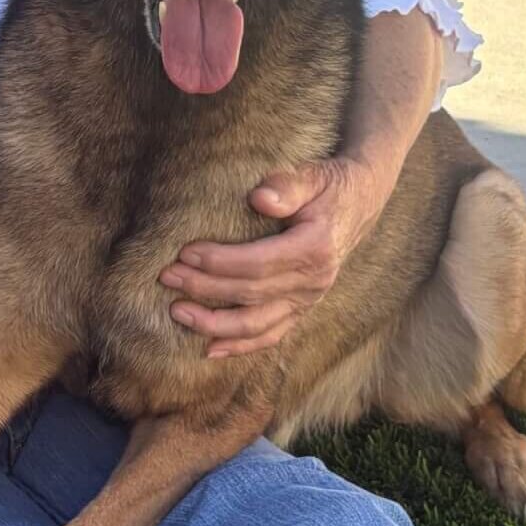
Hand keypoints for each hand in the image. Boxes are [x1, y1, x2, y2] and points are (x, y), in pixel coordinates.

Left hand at [159, 155, 393, 358]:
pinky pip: (270, 335)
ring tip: (177, 312)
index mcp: (315, 249)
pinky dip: (240, 345)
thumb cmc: (327, 186)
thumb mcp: (312, 176)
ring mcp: (308, 300)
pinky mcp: (301, 308)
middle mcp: (313, 282)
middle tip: (167, 277)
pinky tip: (209, 349)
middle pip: (251, 294)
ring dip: (214, 324)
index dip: (220, 261)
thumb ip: (287, 186)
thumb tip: (260, 197)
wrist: (358, 203)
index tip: (184, 252)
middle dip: (204, 288)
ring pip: (257, 324)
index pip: (259, 262)